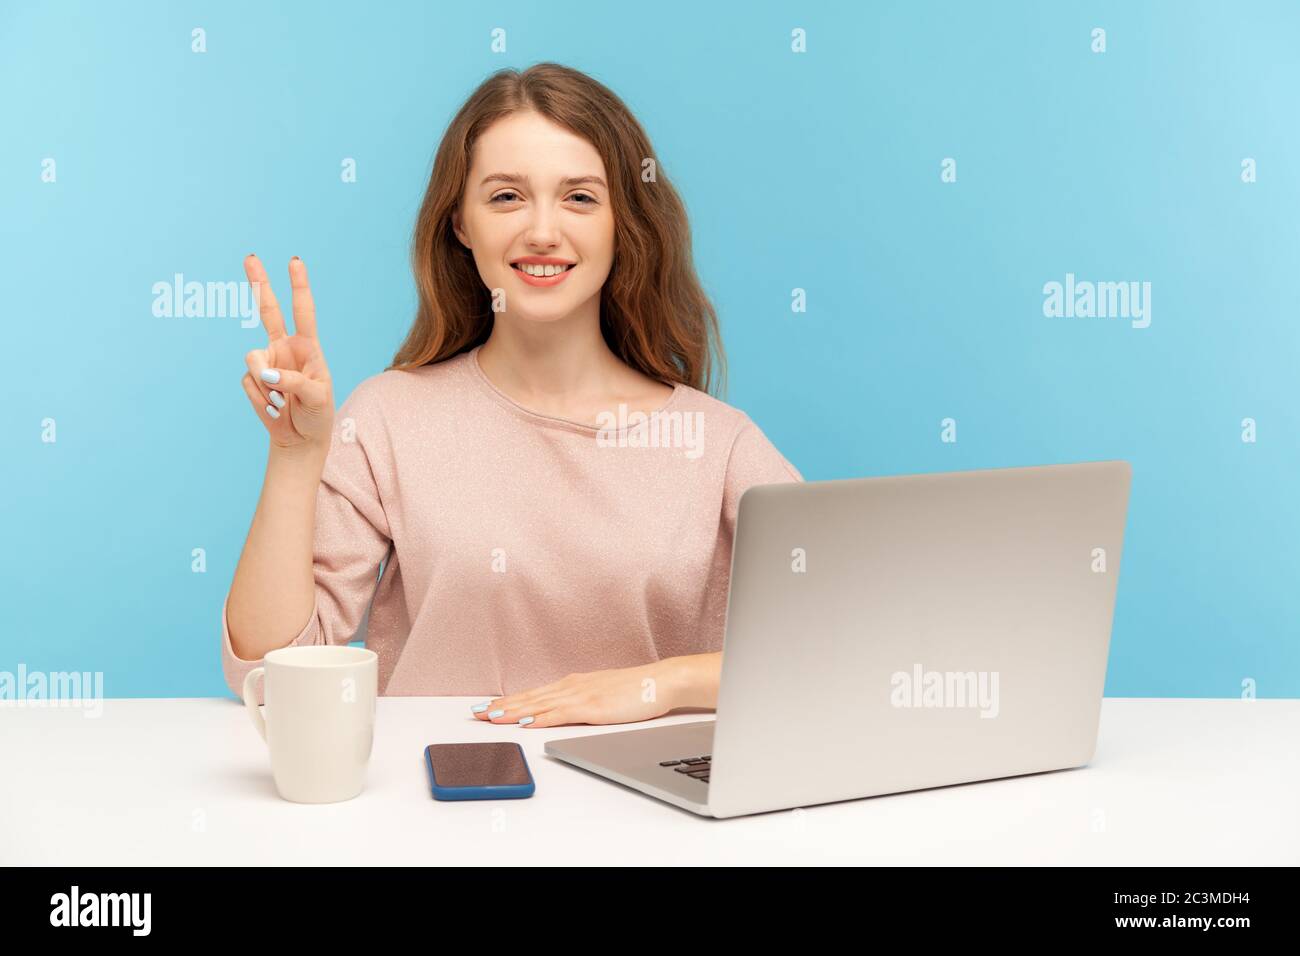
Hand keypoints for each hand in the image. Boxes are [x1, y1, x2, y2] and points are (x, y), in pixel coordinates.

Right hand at [240, 254, 333, 450]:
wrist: (300, 439)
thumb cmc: (317, 414)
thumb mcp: (317, 398)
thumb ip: (295, 382)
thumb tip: (268, 374)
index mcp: (308, 347)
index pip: (303, 311)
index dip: (299, 286)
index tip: (294, 262)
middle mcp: (285, 348)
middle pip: (268, 310)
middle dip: (259, 283)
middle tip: (250, 257)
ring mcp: (267, 362)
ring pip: (253, 358)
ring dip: (266, 384)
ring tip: (282, 402)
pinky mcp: (253, 379)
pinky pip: (249, 382)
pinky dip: (261, 399)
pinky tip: (274, 408)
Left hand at [471, 659, 698, 727]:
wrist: (661, 681)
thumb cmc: (637, 690)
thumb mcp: (603, 694)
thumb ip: (582, 702)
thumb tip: (563, 711)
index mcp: (573, 684)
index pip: (534, 694)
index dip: (508, 701)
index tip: (487, 708)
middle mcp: (571, 687)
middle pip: (529, 698)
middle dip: (501, 707)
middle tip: (476, 715)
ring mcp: (581, 696)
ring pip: (539, 705)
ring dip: (512, 711)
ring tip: (490, 718)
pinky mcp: (592, 707)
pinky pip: (561, 714)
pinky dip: (540, 717)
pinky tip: (525, 722)